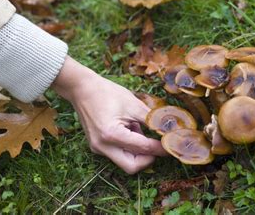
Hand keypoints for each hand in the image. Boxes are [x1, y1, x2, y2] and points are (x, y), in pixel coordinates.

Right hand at [52, 56, 166, 173]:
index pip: (143, 148)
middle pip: (132, 166)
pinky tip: (129, 129)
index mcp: (111, 135)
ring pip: (125, 162)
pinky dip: (128, 147)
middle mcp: (102, 146)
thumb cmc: (108, 93)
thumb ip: (152, 120)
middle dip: (148, 158)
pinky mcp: (97, 147)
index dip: (160, 148)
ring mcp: (98, 148)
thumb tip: (169, 131)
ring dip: (138, 152)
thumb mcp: (134, 105)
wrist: (82, 89)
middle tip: (159, 145)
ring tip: (138, 129)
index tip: (172, 145)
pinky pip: (117, 154)